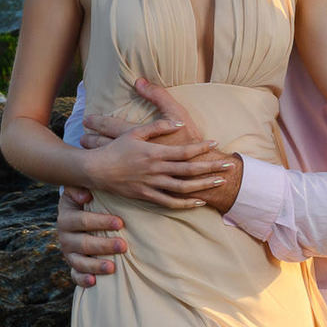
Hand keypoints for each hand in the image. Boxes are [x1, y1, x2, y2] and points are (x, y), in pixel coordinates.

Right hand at [56, 186, 126, 288]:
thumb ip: (82, 188)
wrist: (78, 217)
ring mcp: (68, 253)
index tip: (120, 222)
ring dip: (95, 265)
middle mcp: (65, 237)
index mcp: (66, 217)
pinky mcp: (73, 266)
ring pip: (79, 262)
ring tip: (112, 267)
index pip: (82, 220)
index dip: (100, 222)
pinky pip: (75, 276)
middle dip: (103, 245)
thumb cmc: (87, 202)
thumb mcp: (82, 191)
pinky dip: (83, 280)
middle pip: (83, 243)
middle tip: (123, 246)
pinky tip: (94, 282)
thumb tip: (86, 194)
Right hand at [83, 114, 233, 208]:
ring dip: (204, 185)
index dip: (201, 147)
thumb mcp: (135, 132)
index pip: (183, 150)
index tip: (216, 143)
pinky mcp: (147, 196)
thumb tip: (178, 123)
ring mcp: (152, 185)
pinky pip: (170, 202)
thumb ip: (158, 126)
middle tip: (229, 164)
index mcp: (154, 152)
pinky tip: (198, 202)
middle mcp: (156, 169)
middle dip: (211, 167)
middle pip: (189, 169)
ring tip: (220, 181)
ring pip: (183, 188)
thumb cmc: (116, 149)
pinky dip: (185, 203)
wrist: (96, 170)